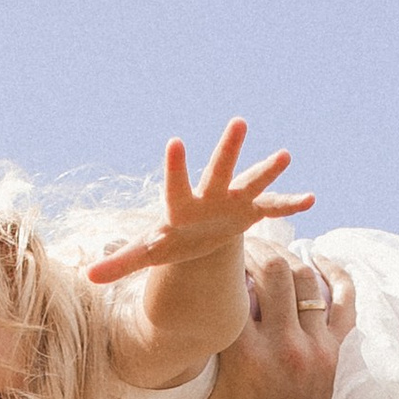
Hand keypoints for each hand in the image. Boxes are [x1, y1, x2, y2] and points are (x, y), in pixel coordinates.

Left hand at [84, 119, 315, 285]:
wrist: (199, 234)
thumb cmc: (172, 238)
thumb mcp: (148, 253)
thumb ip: (120, 262)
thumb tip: (86, 276)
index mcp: (181, 204)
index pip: (176, 184)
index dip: (175, 166)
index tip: (175, 142)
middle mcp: (209, 195)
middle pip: (218, 169)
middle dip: (228, 149)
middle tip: (238, 121)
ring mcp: (233, 199)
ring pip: (251, 181)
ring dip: (267, 170)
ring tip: (285, 154)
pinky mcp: (252, 210)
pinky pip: (273, 206)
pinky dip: (291, 203)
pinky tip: (311, 198)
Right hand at [141, 249, 351, 398]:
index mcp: (243, 359)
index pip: (231, 288)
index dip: (218, 266)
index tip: (208, 258)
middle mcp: (283, 347)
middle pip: (274, 269)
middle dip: (256, 252)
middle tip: (241, 250)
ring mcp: (317, 350)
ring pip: (308, 279)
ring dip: (290, 260)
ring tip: (272, 256)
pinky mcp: (341, 357)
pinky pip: (346, 300)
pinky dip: (334, 275)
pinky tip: (321, 262)